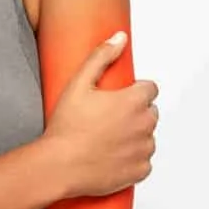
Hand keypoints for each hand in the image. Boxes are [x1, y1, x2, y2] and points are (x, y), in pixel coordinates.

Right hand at [41, 31, 158, 200]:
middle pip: (151, 112)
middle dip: (136, 113)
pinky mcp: (141, 170)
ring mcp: (144, 149)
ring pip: (147, 137)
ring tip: (108, 139)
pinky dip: (133, 159)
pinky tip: (113, 156)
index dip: (135, 92)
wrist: (58, 166)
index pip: (151, 89)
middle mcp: (145, 124)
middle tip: (108, 119)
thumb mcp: (79, 83)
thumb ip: (101, 56)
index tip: (119, 99)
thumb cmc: (66, 126)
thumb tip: (120, 37)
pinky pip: (144, 161)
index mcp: (135, 101)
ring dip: (135, 136)